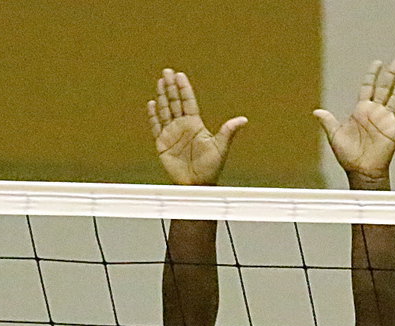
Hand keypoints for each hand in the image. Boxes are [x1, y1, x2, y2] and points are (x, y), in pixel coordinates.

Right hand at [148, 69, 245, 185]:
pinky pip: (156, 127)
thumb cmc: (210, 168)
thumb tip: (243, 120)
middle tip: (167, 71)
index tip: (180, 75)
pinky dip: (153, 116)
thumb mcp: (221, 148)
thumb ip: (228, 131)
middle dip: (171, 87)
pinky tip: (152, 104)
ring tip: (160, 82)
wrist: (197, 185)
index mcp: (196, 124)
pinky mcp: (162, 145)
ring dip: (162, 97)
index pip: (188, 102)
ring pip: (165, 111)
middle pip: (175, 102)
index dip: (184, 88)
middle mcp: (183, 126)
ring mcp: (172, 134)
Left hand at [314, 58, 394, 185]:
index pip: (368, 87)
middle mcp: (375, 112)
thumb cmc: (347, 155)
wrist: (360, 171)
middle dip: (391, 75)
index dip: (372, 75)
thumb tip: (316, 112)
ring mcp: (386, 120)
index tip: (377, 63)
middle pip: (385, 88)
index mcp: (361, 111)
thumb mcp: (335, 136)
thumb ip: (328, 122)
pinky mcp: (394, 130)